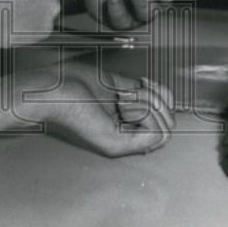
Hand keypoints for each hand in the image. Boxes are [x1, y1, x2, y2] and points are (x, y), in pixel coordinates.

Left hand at [19, 62, 175, 156]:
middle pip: (170, 123)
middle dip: (156, 98)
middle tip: (128, 92)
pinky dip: (144, 111)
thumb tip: (165, 98)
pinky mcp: (119, 144)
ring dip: (149, 103)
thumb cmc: (77, 82)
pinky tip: (122, 105)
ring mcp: (123, 143)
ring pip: (166, 127)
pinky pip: (155, 132)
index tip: (143, 82)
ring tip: (122, 99)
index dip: (163, 95)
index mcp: (126, 123)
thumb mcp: (120, 84)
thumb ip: (142, 94)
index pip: (165, 117)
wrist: (57, 87)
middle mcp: (127, 137)